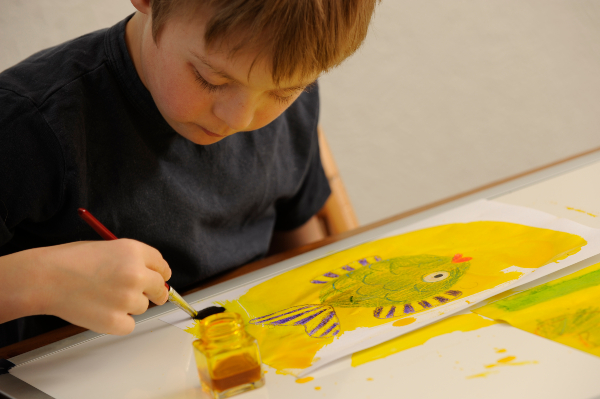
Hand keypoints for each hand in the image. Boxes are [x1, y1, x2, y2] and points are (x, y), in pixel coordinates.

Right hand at [7, 239, 170, 334]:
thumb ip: (131, 260)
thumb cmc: (69, 261)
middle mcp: (136, 275)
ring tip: (103, 297)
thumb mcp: (108, 248)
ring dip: (129, 306)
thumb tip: (149, 274)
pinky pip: (129, 325)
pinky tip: (100, 311)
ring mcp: (128, 299)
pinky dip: (118, 322)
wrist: (44, 278)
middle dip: (156, 293)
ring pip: (142, 307)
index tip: (160, 279)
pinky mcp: (116, 322)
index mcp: (134, 252)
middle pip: (160, 289)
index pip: (161, 266)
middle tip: (149, 296)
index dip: (161, 274)